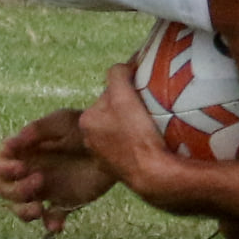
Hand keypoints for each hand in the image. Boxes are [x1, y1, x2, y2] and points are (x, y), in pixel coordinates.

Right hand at [0, 108, 116, 236]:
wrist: (116, 144)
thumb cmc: (85, 128)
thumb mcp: (62, 121)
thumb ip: (36, 130)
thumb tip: (9, 144)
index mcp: (24, 152)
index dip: (1, 168)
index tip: (20, 168)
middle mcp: (29, 172)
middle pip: (4, 190)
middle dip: (16, 190)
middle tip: (40, 181)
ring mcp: (45, 189)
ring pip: (20, 209)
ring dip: (23, 212)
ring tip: (40, 209)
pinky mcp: (64, 202)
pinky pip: (51, 219)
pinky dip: (51, 224)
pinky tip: (57, 224)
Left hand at [79, 62, 177, 201]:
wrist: (151, 174)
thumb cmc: (136, 133)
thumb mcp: (124, 96)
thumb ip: (119, 75)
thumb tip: (124, 64)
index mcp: (87, 121)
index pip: (108, 95)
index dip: (126, 91)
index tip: (142, 94)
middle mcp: (90, 140)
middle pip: (113, 114)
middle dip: (128, 109)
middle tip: (148, 109)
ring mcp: (104, 158)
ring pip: (121, 132)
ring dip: (133, 127)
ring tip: (152, 126)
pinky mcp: (119, 172)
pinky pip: (129, 149)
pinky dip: (137, 144)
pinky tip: (150, 144)